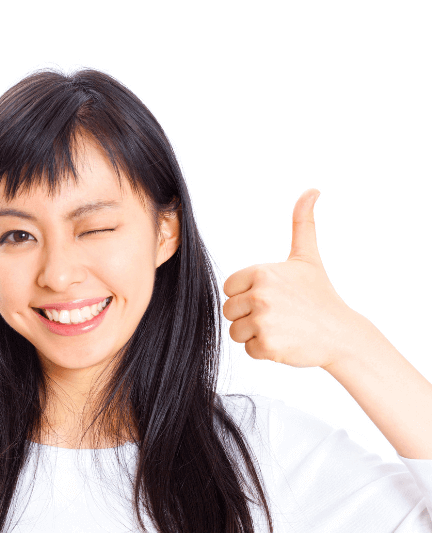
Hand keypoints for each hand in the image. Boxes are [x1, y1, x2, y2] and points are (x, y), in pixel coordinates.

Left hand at [222, 189, 359, 368]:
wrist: (342, 334)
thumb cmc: (320, 295)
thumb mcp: (308, 257)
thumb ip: (302, 223)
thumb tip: (312, 190)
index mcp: (262, 272)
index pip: (230, 287)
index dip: (247, 294)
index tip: (272, 297)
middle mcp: (260, 295)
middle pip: (230, 310)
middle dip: (249, 315)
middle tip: (279, 315)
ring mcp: (263, 321)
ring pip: (236, 331)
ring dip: (255, 333)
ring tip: (281, 327)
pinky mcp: (267, 345)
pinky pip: (248, 349)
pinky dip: (263, 350)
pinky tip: (284, 341)